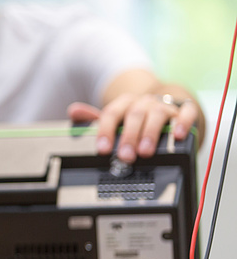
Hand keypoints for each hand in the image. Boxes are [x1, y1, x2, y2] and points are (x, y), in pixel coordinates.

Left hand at [68, 94, 198, 163]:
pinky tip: (177, 135)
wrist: (164, 108)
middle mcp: (143, 102)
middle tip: (125, 156)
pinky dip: (182, 123)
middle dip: (128, 137)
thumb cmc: (135, 119)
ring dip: (150, 133)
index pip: (111, 114)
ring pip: (156, 115)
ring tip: (145, 152)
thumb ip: (94, 119)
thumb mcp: (115, 119)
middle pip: (133, 115)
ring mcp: (163, 106)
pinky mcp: (183, 111)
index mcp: (123, 103)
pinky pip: (186, 113)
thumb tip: (73, 112)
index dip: (105, 131)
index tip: (102, 149)